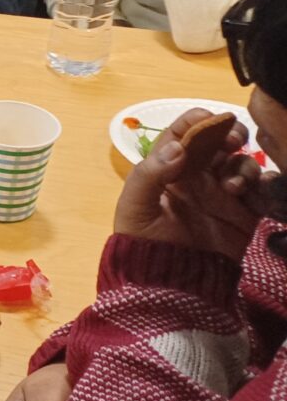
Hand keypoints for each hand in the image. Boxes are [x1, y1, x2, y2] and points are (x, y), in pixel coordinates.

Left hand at [114, 108, 266, 260]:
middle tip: (233, 141)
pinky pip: (261, 189)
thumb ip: (151, 173)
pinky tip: (253, 194)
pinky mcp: (245, 213)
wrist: (171, 282)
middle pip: (219, 142)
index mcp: (168, 168)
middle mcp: (197, 176)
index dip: (198, 120)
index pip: (183, 134)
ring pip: (241, 162)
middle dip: (229, 134)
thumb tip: (179, 147)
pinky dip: (263, 184)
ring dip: (242, 165)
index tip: (212, 118)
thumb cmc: (145, 241)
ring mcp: (223, 193)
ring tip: (232, 186)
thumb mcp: (136, 206)